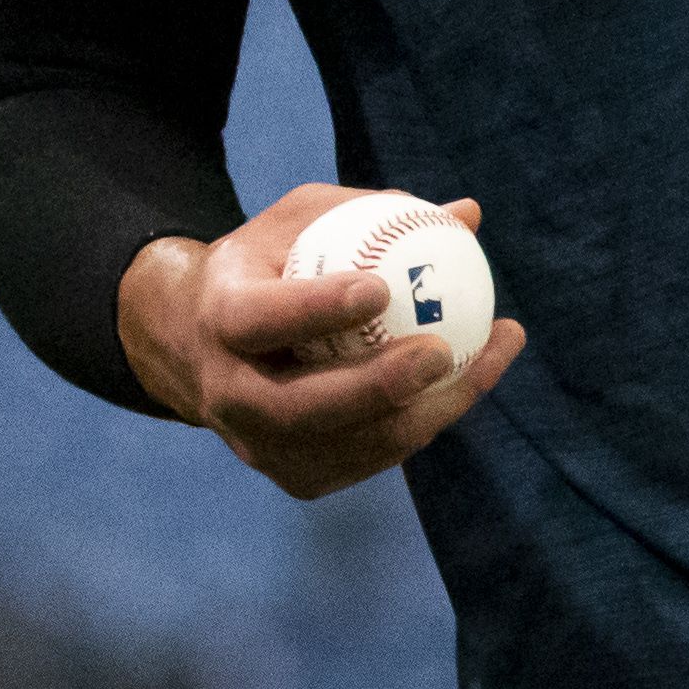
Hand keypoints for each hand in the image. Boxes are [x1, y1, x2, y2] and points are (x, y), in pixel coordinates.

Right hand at [119, 182, 525, 501]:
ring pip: (340, 447)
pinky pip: (363, 462)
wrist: (203, 342)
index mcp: (221, 316)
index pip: (258, 320)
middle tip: (441, 353)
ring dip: (422, 413)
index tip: (381, 288)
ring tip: (486, 363)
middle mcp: (228, 391)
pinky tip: (465, 387)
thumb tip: (469, 215)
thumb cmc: (268, 265)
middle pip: (296, 408)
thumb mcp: (303, 221)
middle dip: (374, 387)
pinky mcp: (291, 474)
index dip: (315, 310)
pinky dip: (418, 428)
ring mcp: (255, 443)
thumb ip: (374, 214)